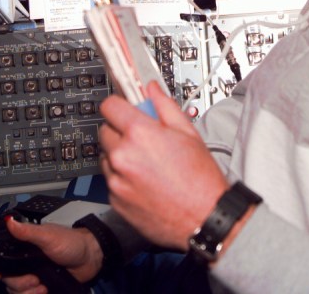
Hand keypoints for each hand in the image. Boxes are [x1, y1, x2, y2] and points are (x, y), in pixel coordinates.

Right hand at [0, 218, 101, 292]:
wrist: (90, 258)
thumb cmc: (70, 242)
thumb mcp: (48, 236)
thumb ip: (28, 232)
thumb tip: (9, 221)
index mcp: (23, 246)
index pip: (1, 259)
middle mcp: (26, 261)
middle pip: (8, 278)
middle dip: (18, 283)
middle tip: (34, 279)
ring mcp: (33, 275)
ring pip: (17, 290)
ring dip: (26, 292)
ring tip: (41, 287)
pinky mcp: (41, 286)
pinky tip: (44, 291)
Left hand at [99, 82, 228, 250]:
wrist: (204, 219)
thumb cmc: (200, 180)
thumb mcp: (188, 133)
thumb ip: (165, 106)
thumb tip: (152, 90)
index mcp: (140, 135)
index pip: (109, 106)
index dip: (118, 105)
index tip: (124, 109)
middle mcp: (123, 156)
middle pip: (104, 130)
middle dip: (120, 131)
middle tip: (141, 139)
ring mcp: (117, 181)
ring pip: (105, 157)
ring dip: (119, 156)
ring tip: (145, 164)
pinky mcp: (115, 201)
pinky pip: (110, 181)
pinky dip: (122, 179)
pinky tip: (144, 182)